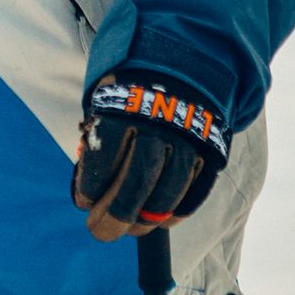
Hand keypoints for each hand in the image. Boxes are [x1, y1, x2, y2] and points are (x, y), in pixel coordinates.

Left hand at [72, 66, 230, 242]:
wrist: (182, 62)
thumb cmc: (131, 92)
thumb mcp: (106, 103)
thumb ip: (98, 143)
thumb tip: (88, 193)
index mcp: (122, 111)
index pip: (102, 163)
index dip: (89, 191)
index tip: (84, 202)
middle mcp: (156, 127)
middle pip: (136, 185)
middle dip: (114, 217)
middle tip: (100, 232)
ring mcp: (187, 141)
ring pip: (168, 195)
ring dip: (146, 221)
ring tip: (130, 228)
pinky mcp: (210, 152)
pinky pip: (195, 193)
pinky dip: (177, 213)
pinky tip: (160, 220)